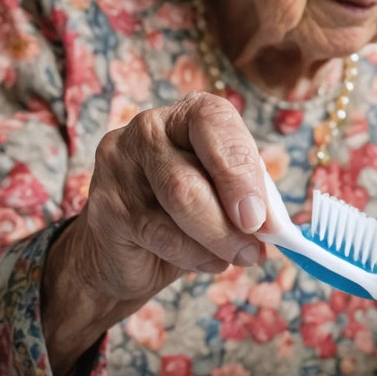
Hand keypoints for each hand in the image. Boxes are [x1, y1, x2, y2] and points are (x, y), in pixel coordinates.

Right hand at [42, 92, 268, 375]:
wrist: (127, 248)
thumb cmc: (191, 210)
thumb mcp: (228, 194)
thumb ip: (250, 197)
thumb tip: (272, 224)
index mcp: (191, 114)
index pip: (215, 123)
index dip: (240, 170)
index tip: (261, 217)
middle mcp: (151, 128)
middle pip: (191, 174)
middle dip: (230, 217)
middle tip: (257, 246)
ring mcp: (120, 164)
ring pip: (177, 203)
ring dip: (218, 239)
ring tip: (241, 256)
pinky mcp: (104, 204)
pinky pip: (156, 232)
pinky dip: (193, 254)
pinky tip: (211, 261)